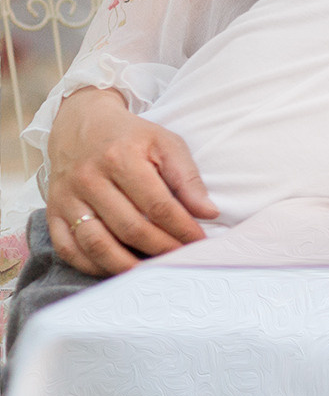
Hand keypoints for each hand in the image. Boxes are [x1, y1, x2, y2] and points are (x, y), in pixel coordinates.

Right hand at [45, 86, 216, 274]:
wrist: (81, 124)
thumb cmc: (130, 137)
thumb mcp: (165, 143)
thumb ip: (188, 178)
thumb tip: (209, 213)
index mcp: (121, 158)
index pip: (157, 205)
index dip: (181, 228)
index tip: (199, 241)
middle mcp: (89, 179)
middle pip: (129, 228)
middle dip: (161, 249)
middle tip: (180, 258)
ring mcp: (67, 198)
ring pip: (96, 243)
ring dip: (127, 265)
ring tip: (152, 271)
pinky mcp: (53, 212)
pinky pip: (68, 249)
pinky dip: (92, 265)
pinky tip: (116, 268)